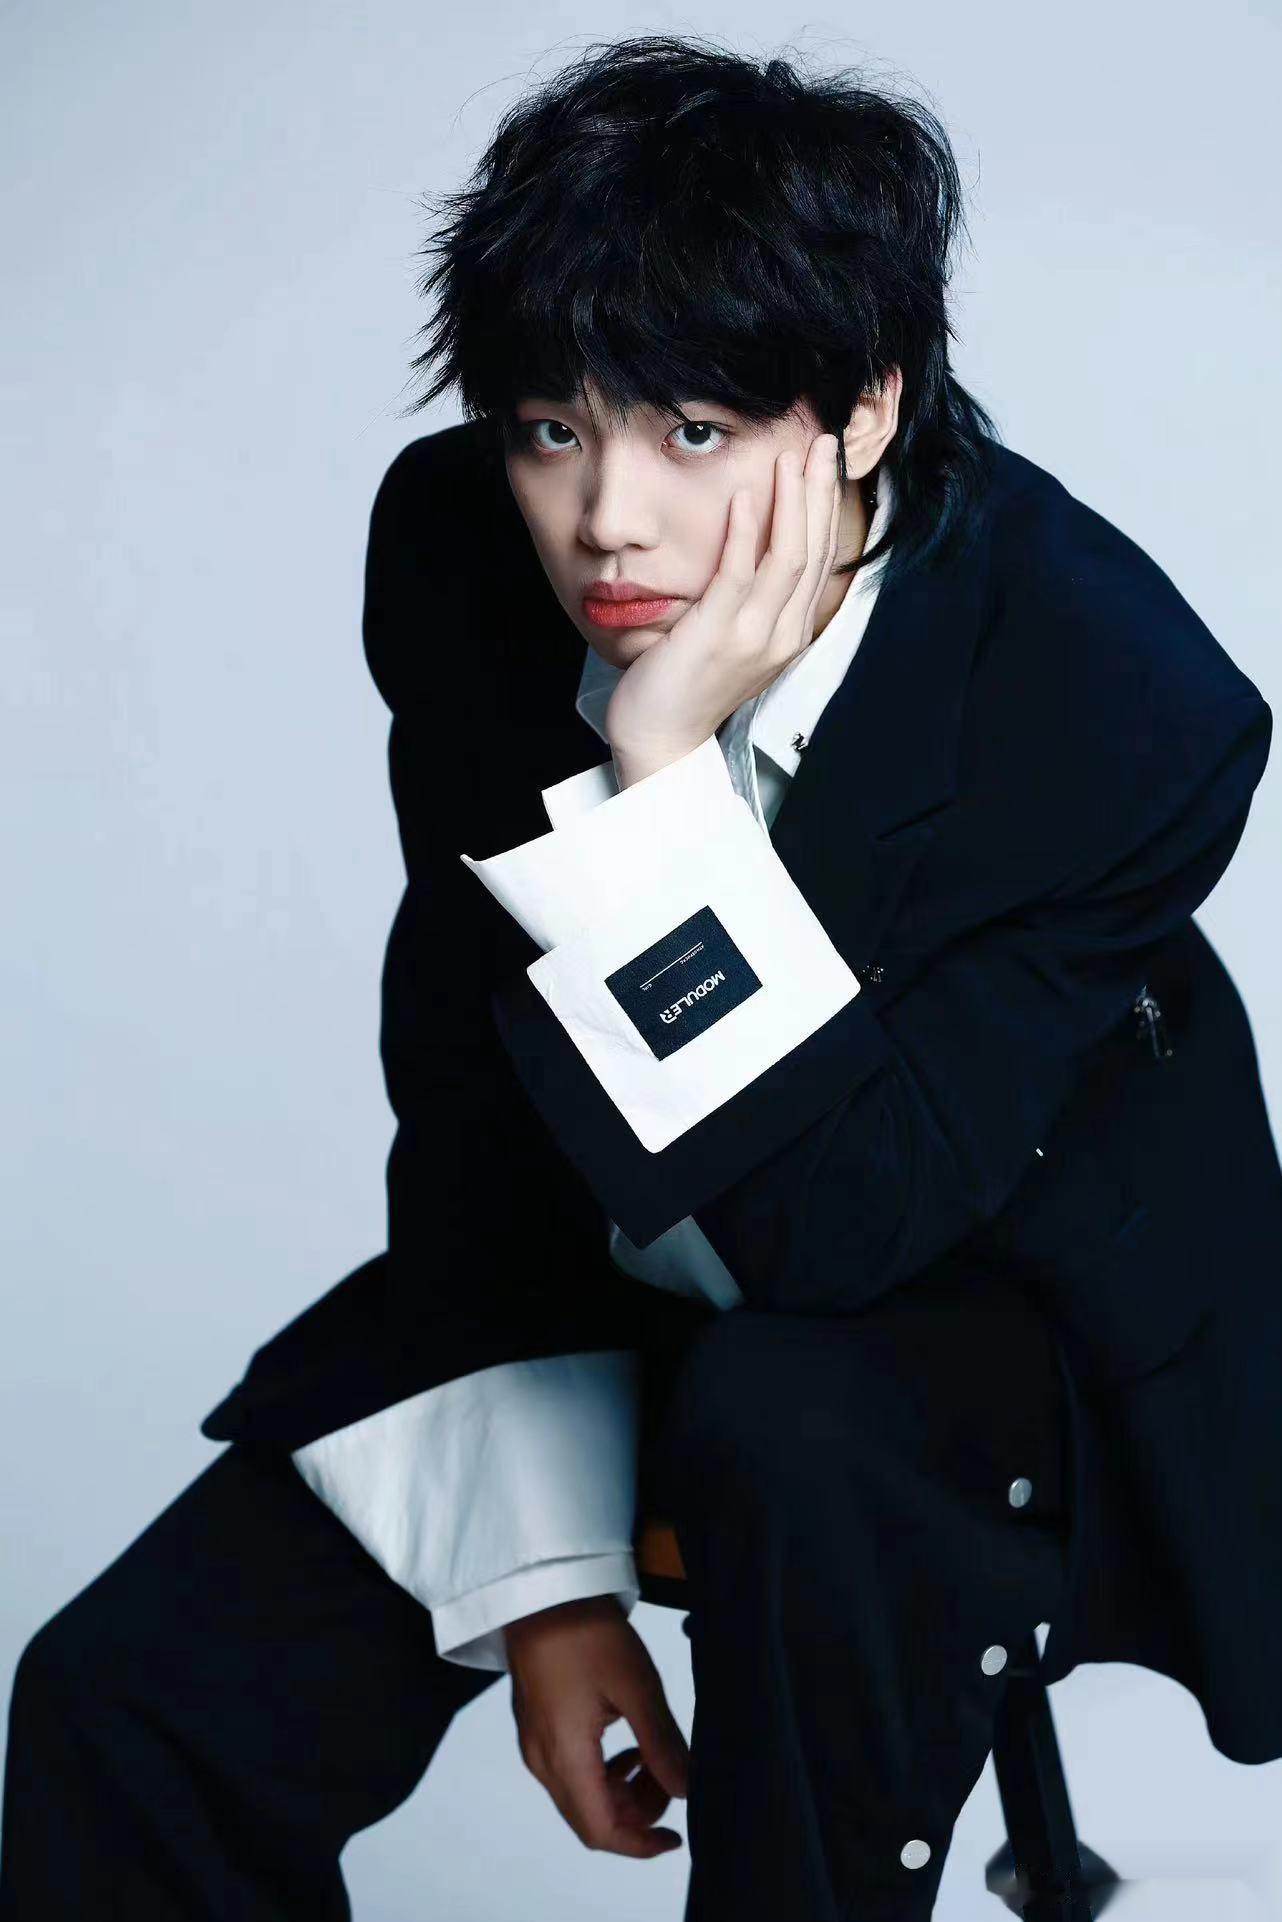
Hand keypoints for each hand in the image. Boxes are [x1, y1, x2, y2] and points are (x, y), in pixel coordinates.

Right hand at [504, 1594, 689, 1858]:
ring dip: (622, 1789)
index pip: (600, 1830)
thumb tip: (688, 1792)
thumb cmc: (586, 1632)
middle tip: (671, 1777)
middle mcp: (542, 1760)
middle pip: (590, 1817)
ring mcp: (534, 1743)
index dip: (640, 1845)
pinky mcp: (535, 1724)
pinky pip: (570, 1769)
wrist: (539, 1590)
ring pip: (581, 1794)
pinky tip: (627, 1740)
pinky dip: (603, 1770)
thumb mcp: (637, 1685)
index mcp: (564, 1756)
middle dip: (636, 1812)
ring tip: (653, 1754)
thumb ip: (663, 1744)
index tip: (676, 1837)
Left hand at [605, 433, 842, 781]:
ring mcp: (753, 637)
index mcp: (790, 634)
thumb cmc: (687, 686)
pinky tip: (745, 496)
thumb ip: (751, 599)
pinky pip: (738, 574)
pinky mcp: (717, 634)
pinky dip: (745, 532)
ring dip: (791, 501)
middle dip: (819, 492)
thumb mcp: (732, 639)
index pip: (819, 559)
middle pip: (813, 551)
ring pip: (788, 557)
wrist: (661, 737)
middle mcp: (782, 634)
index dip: (824, 507)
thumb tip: (754, 548)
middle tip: (821, 442)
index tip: (823, 463)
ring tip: (789, 457)